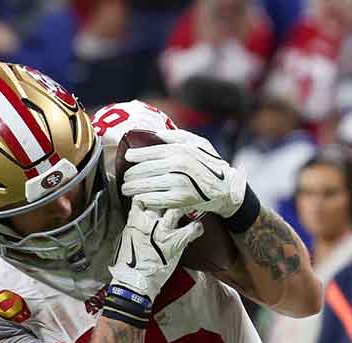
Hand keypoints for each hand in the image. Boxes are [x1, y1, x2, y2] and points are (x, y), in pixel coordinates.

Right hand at [105, 203, 202, 324]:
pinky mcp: (176, 242)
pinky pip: (192, 228)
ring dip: (184, 206)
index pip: (142, 195)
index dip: (150, 192)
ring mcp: (163, 230)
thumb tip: (137, 221)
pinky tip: (198, 228)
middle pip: (160, 197)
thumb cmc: (127, 264)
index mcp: (134, 220)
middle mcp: (149, 221)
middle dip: (168, 195)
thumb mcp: (125, 239)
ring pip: (176, 208)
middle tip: (177, 194)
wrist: (134, 281)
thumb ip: (133, 227)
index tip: (156, 193)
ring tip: (190, 206)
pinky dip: (197, 227)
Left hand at [118, 129, 248, 217]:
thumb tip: (156, 133)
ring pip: (147, 185)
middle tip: (124, 179)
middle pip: (144, 169)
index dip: (135, 156)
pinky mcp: (181, 199)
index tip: (127, 158)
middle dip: (131, 175)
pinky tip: (139, 199)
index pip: (149, 152)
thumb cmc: (211, 164)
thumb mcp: (199, 143)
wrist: (228, 188)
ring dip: (132, 188)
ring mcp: (179, 182)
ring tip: (126, 189)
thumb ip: (177, 136)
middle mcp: (178, 165)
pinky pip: (156, 199)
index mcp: (180, 150)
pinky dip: (145, 199)